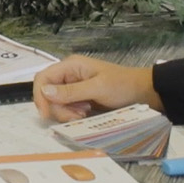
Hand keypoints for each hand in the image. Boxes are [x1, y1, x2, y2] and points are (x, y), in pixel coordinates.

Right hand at [32, 55, 160, 121]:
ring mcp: (74, 87)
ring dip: (66, 113)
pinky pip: (67, 108)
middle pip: (48, 94)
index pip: (43, 78)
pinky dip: (72, 114)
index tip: (46, 114)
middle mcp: (68, 75)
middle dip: (58, 108)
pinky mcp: (79, 98)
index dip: (40, 96)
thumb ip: (70, 91)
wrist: (143, 92)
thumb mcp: (97, 88)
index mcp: (70, 66)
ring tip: (84, 114)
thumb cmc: (123, 85)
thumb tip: (45, 92)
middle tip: (76, 116)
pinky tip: (85, 114)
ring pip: (56, 103)